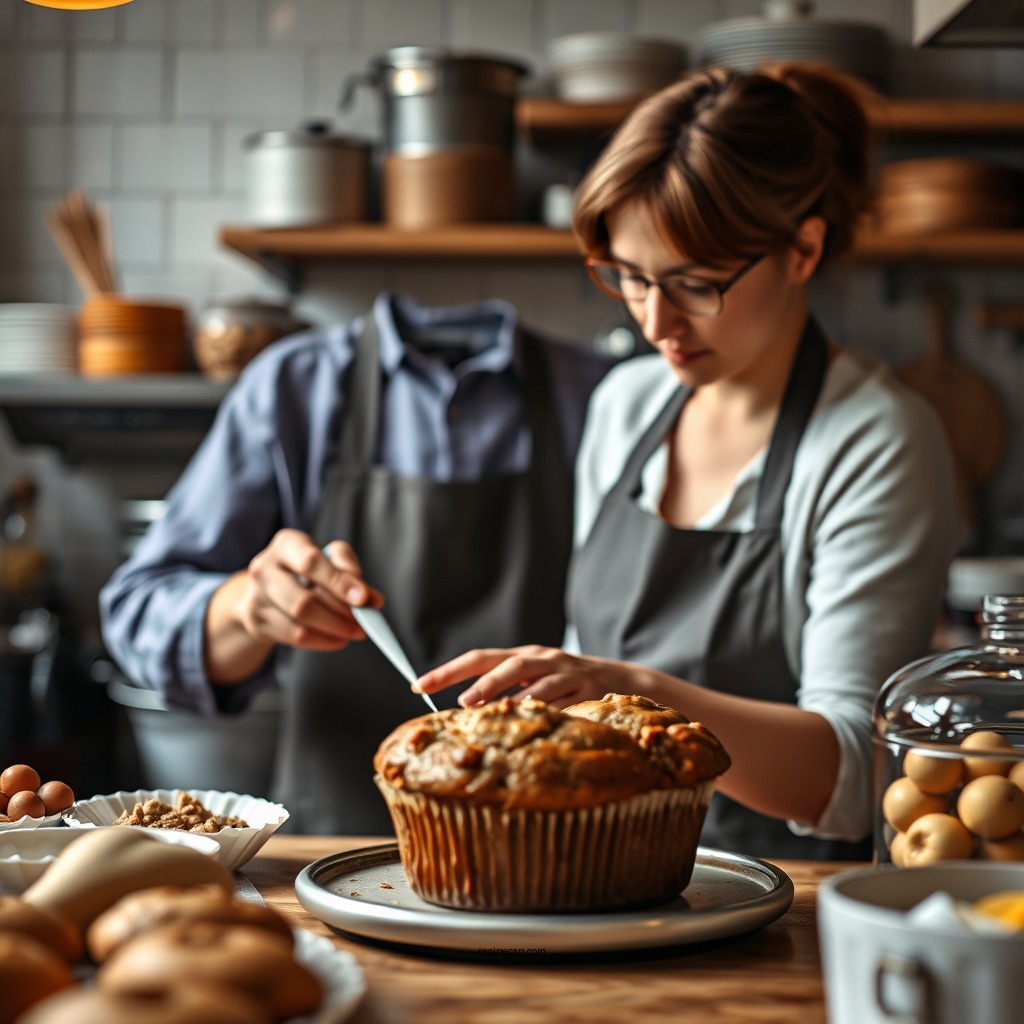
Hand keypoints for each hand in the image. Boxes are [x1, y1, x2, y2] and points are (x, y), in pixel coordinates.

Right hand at [236, 530, 382, 650]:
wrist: (268, 588)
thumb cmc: (306, 569)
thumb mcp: (327, 557)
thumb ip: (348, 569)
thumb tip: (369, 597)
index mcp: (286, 544)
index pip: (312, 563)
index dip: (339, 582)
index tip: (364, 598)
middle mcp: (265, 568)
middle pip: (304, 601)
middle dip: (339, 614)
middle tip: (363, 621)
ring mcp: (257, 597)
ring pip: (299, 622)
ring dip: (334, 629)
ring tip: (355, 631)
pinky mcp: (257, 621)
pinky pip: (295, 637)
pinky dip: (323, 641)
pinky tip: (338, 639)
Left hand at [416, 645, 646, 709]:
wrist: (621, 678)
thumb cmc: (565, 684)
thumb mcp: (533, 679)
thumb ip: (502, 692)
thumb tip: (463, 714)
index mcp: (523, 655)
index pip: (479, 658)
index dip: (448, 671)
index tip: (419, 685)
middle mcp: (543, 659)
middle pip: (509, 665)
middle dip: (484, 683)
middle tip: (463, 702)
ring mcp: (568, 673)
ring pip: (538, 684)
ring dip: (516, 699)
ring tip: (497, 714)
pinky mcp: (589, 690)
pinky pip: (566, 705)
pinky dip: (550, 714)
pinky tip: (537, 724)